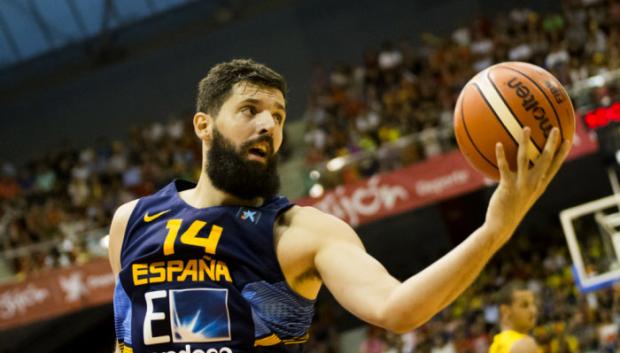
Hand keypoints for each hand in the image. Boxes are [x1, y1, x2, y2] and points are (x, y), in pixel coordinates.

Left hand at [484, 127, 570, 241]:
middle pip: (546, 160)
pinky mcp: (508, 187)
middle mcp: (534, 184)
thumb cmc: (510, 209)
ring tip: (525, 128)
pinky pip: (504, 167)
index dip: (562, 153)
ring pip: (525, 159)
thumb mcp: (522, 195)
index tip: (568, 140)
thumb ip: (524, 182)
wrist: (502, 226)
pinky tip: (498, 144)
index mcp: (540, 185)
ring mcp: (522, 185)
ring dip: (525, 142)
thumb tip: (519, 169)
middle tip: (555, 128)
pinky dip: (501, 155)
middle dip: (552, 143)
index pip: (555, 167)